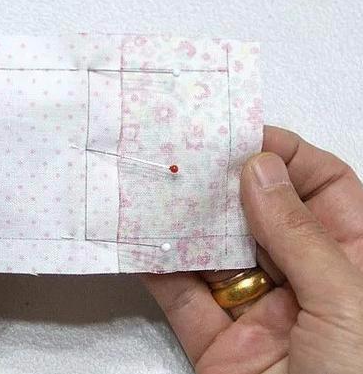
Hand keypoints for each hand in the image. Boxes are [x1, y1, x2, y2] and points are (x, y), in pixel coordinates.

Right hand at [144, 126, 362, 372]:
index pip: (325, 189)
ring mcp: (258, 312)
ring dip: (185, 220)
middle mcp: (306, 282)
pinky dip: (157, 268)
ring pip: (216, 252)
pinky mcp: (217, 344)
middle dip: (225, 183)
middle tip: (187, 152)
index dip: (287, 157)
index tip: (242, 135)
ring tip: (155, 184)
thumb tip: (260, 169)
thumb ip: (300, 236)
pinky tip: (137, 238)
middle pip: (262, 214)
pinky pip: (181, 297)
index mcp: (355, 264)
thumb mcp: (348, 304)